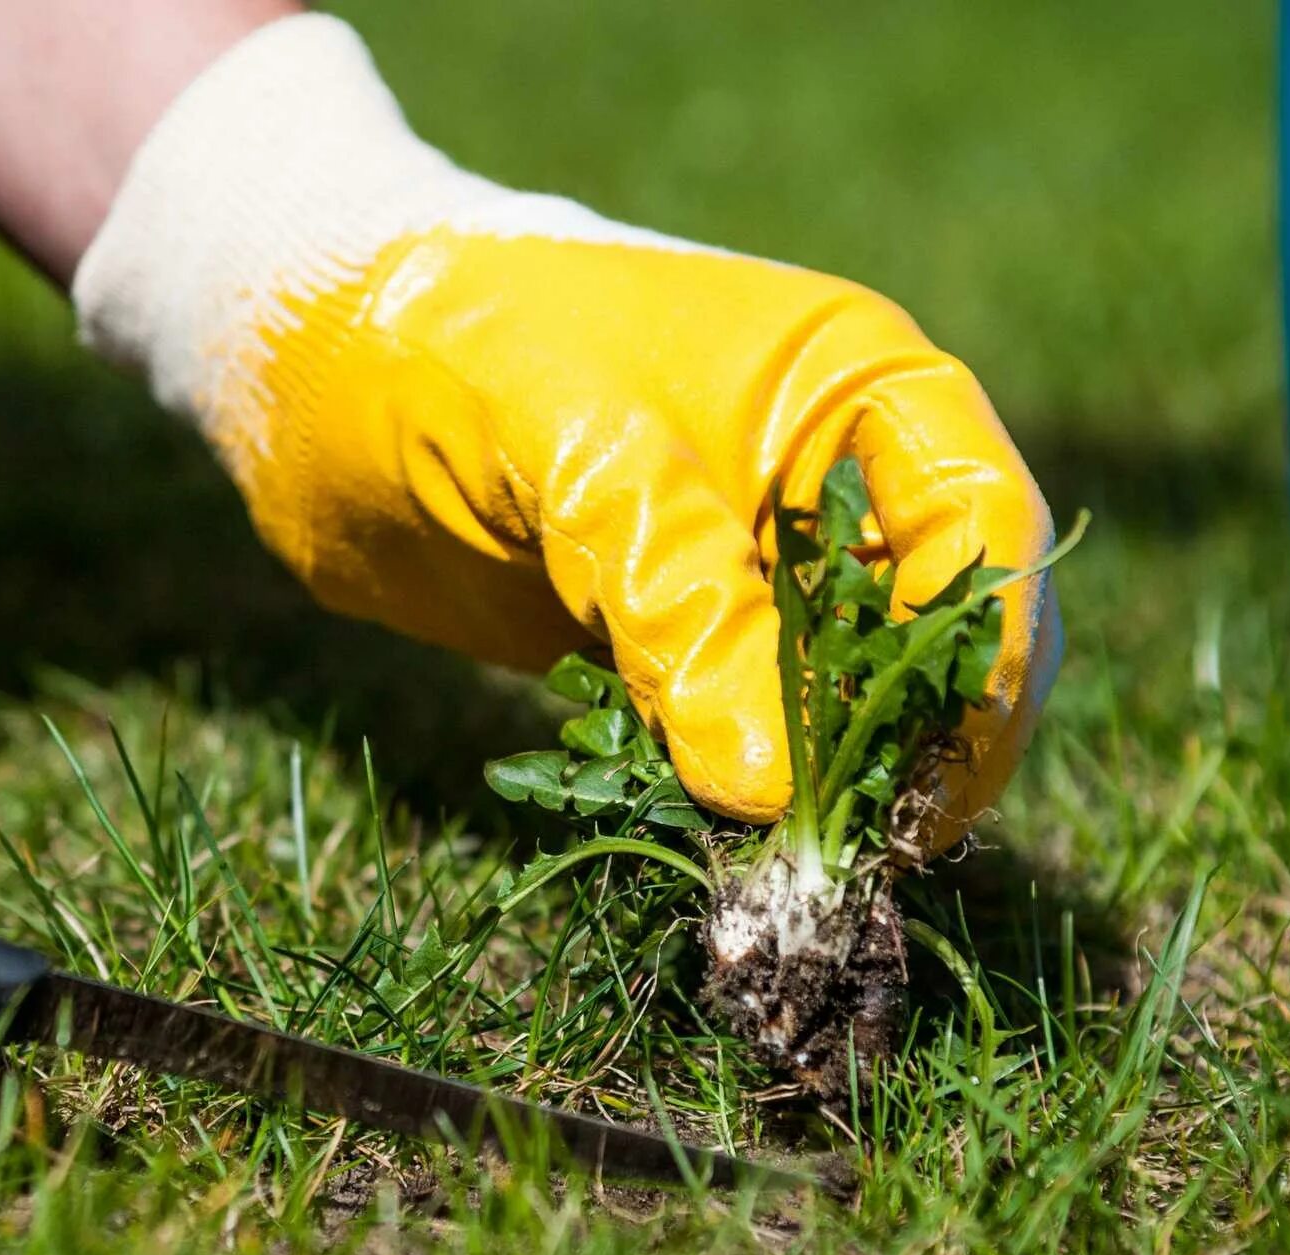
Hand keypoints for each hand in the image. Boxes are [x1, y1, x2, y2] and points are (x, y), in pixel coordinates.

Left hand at [75, 15, 1059, 833]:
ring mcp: (760, 564)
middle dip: (909, 746)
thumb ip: (681, 604)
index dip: (978, 666)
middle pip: (941, 637)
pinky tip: (709, 842)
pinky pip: (750, 733)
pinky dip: (740, 793)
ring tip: (772, 870)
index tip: (926, 787)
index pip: (984, 533)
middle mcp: (835, 477)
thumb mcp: (575, 457)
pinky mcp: (683, 634)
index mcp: (857, 385)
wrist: (305, 363)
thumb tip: (772, 790)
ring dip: (825, 788)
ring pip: (850, 702)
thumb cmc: (447, 348)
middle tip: (843, 858)